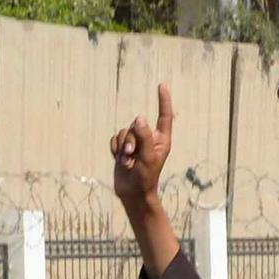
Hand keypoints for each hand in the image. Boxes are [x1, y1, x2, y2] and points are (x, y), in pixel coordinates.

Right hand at [109, 84, 173, 209]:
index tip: (162, 85)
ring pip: (124, 131)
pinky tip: (120, 160)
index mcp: (161, 140)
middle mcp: (149, 138)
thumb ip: (144, 136)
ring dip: (123, 146)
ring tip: (128, 162)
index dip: (163, 101)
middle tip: (132, 157)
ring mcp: (136, 143)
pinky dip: (115, 149)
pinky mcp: (123, 147)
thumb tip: (140, 117)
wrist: (132, 192)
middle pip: (136, 125)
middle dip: (130, 140)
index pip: (164, 116)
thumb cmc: (145, 177)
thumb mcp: (148, 157)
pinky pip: (115, 138)